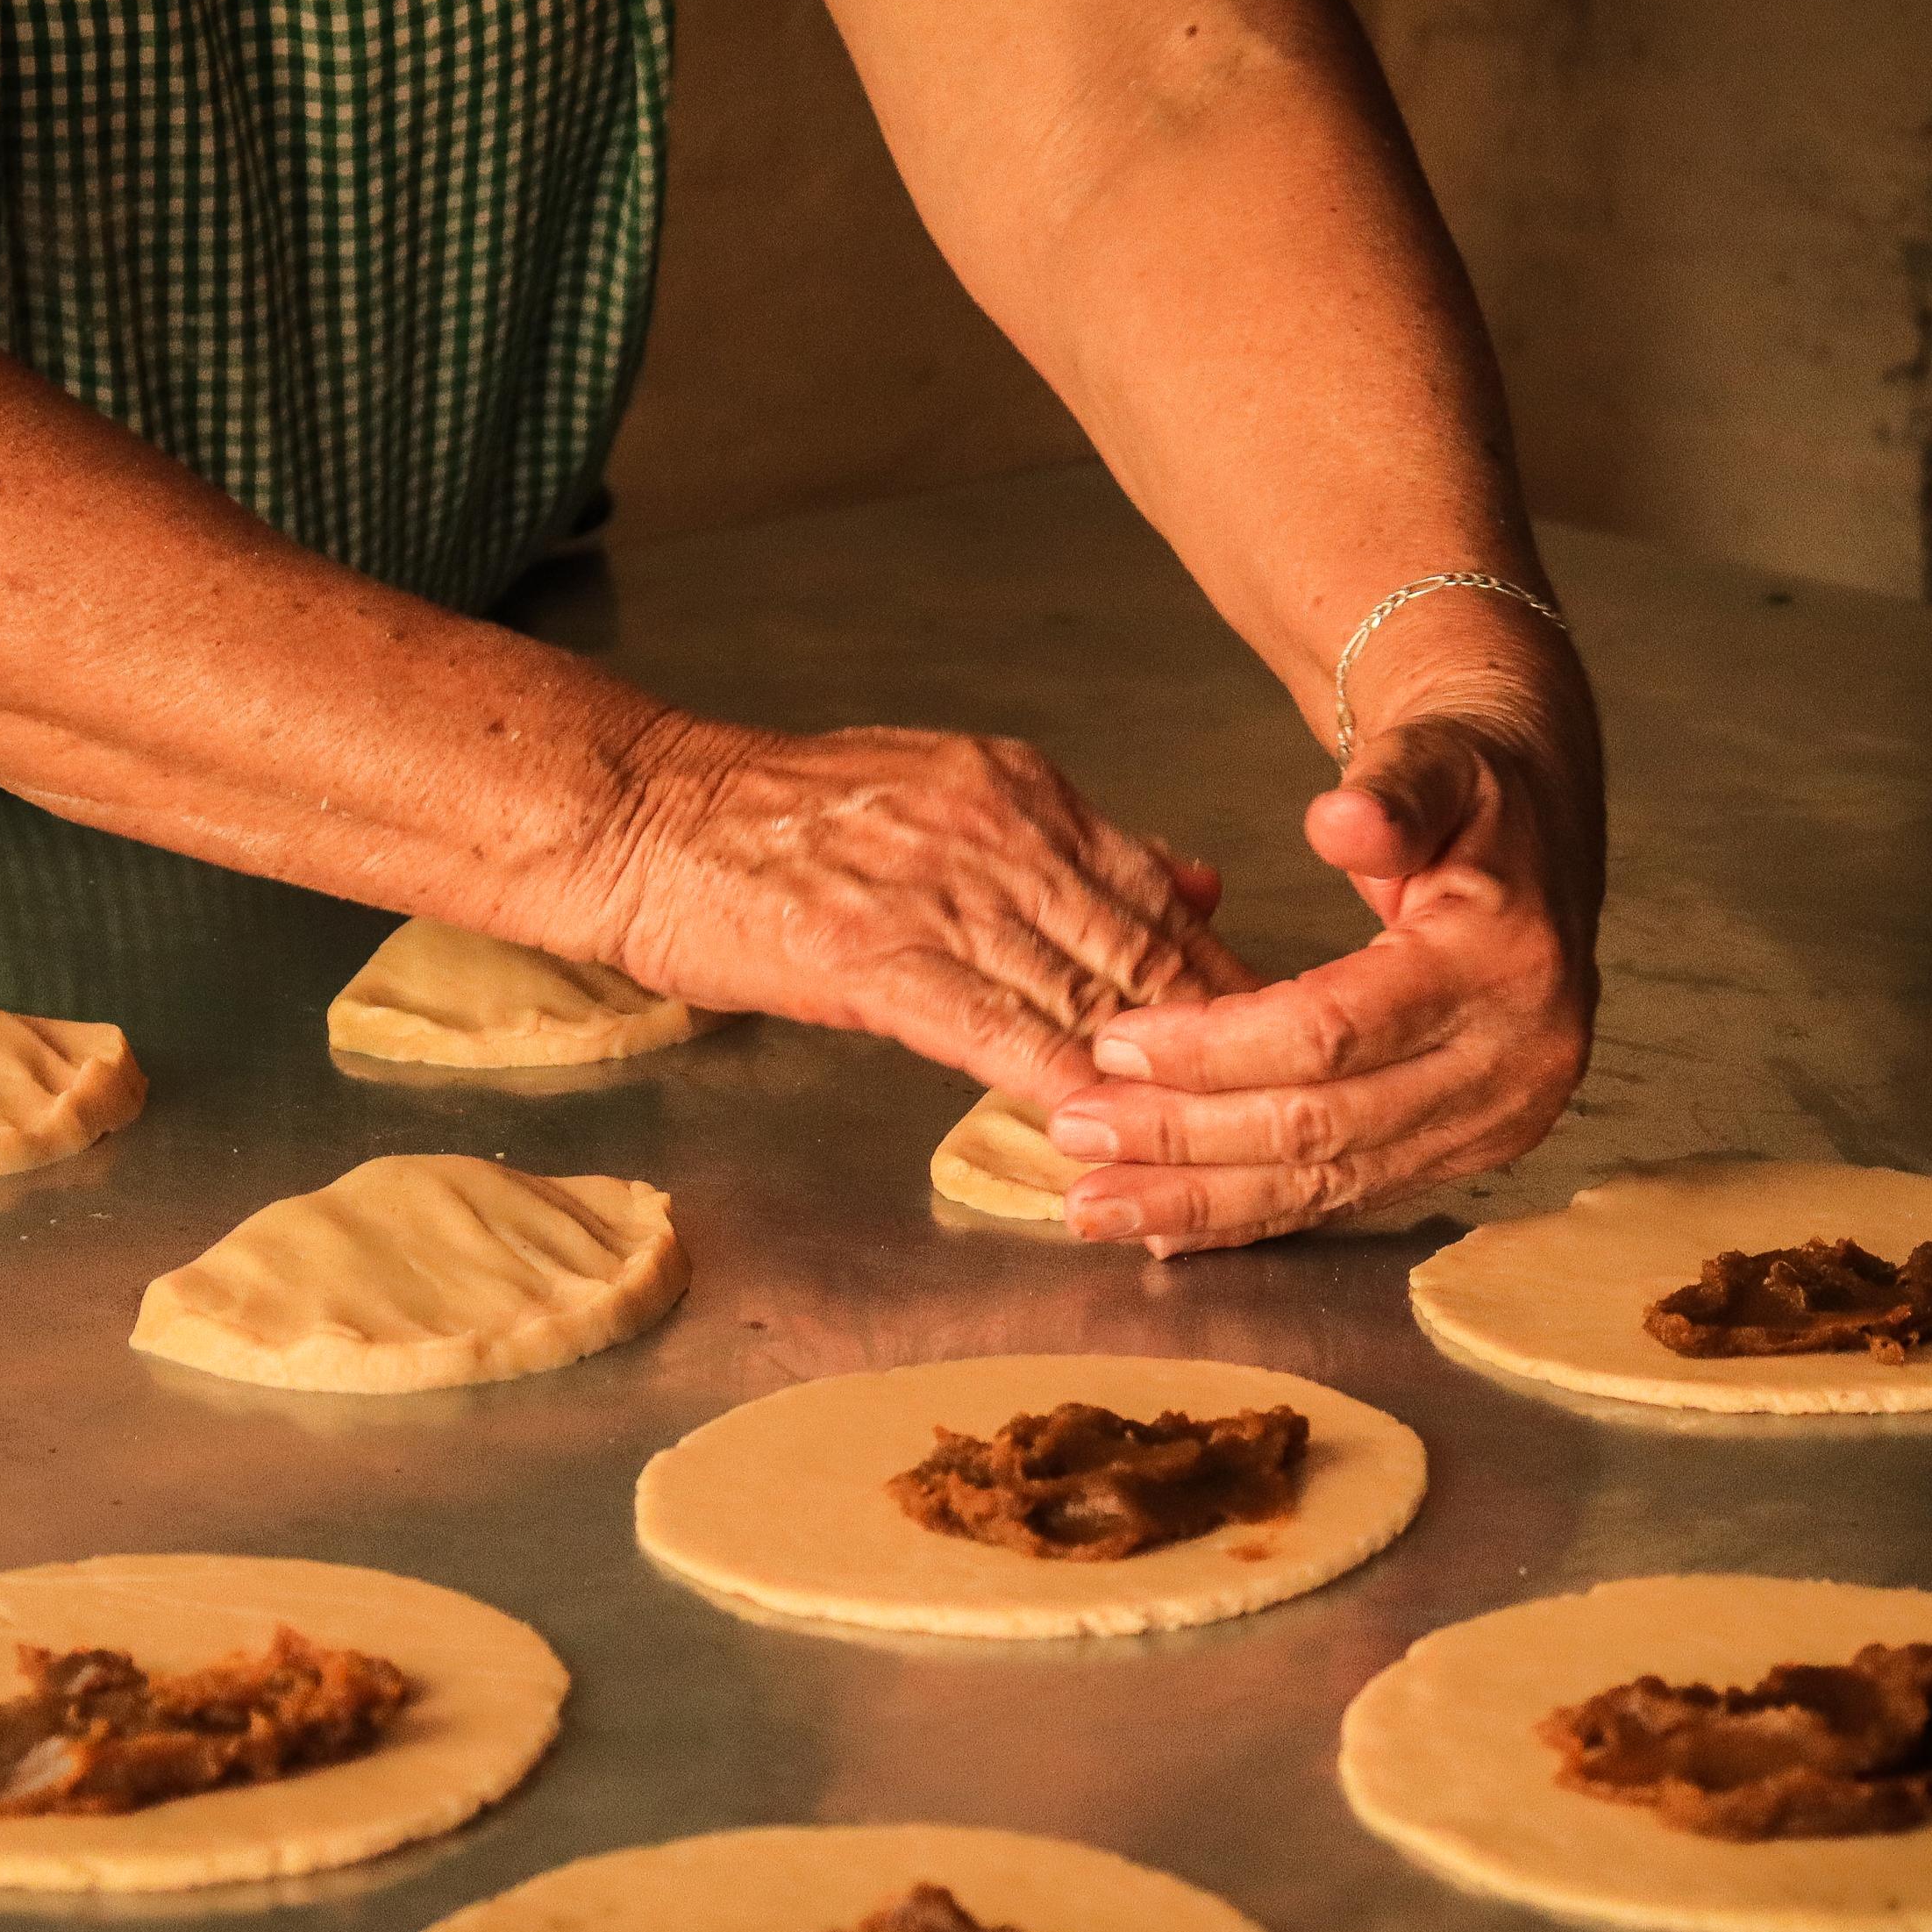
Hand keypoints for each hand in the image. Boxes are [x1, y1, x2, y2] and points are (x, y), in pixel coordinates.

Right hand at [602, 719, 1254, 1099]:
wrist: (646, 814)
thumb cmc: (781, 820)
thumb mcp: (944, 791)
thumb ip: (1072, 844)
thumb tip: (1197, 878)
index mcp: (1022, 788)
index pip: (1157, 891)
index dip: (1227, 975)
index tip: (1285, 1032)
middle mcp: (999, 829)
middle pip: (1143, 948)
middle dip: (1219, 1037)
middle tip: (1284, 1107)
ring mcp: (941, 892)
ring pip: (1084, 994)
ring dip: (1155, 1078)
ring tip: (1215, 1143)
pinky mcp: (876, 958)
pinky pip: (998, 1032)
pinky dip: (1060, 1087)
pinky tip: (1102, 1134)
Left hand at [1043, 683, 1601, 1254]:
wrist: (1536, 841)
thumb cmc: (1472, 795)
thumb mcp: (1440, 764)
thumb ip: (1393, 791)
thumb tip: (1342, 819)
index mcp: (1503, 963)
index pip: (1337, 1027)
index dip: (1217, 1045)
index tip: (1114, 1042)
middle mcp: (1512, 1062)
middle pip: (1325, 1125)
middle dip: (1189, 1137)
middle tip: (1076, 1129)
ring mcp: (1494, 1122)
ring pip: (1328, 1184)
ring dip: (1202, 1200)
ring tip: (1094, 1204)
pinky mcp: (1464, 1153)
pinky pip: (1343, 1197)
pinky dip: (1249, 1214)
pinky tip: (1166, 1225)